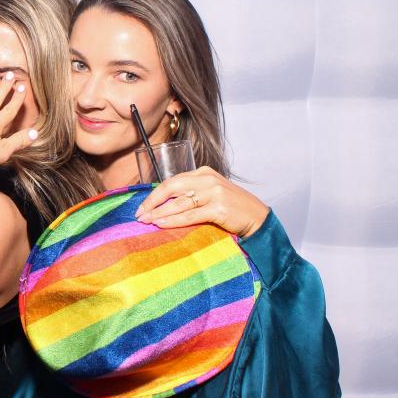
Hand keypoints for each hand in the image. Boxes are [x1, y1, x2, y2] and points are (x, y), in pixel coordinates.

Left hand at [134, 166, 269, 237]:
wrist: (257, 217)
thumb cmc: (231, 207)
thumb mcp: (210, 193)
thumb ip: (191, 192)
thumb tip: (162, 204)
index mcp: (203, 172)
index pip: (172, 181)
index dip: (154, 194)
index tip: (142, 206)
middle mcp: (207, 179)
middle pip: (171, 188)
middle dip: (152, 202)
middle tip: (139, 215)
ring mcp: (214, 193)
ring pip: (178, 203)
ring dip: (159, 213)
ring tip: (146, 221)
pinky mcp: (219, 208)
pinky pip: (190, 215)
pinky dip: (174, 220)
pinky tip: (162, 224)